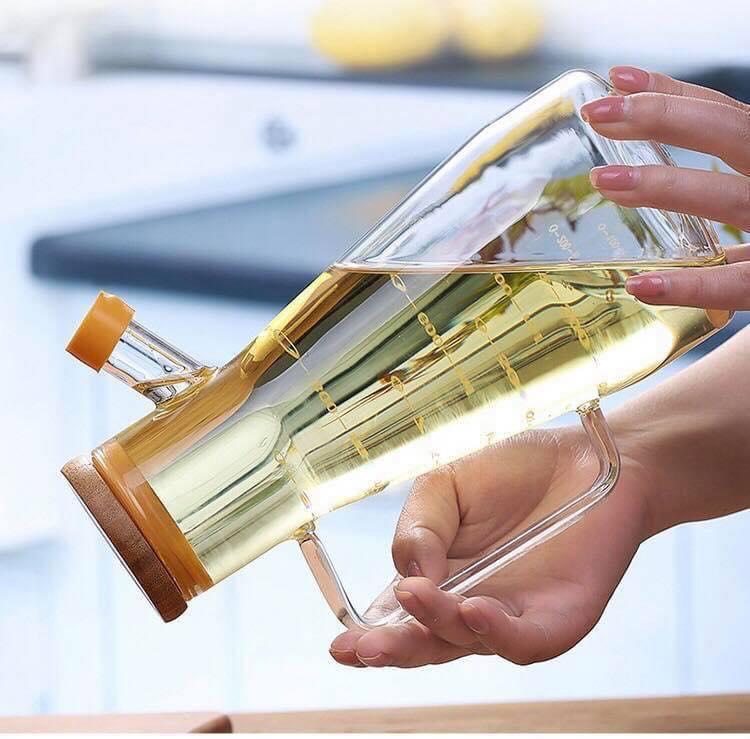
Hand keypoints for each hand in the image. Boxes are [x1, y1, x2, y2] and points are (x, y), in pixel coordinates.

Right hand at [329, 425, 649, 667]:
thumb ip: (419, 529)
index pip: (397, 617)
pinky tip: (473, 611)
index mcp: (437, 575)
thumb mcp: (447, 484)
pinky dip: (497, 632)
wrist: (588, 456)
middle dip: (393, 649)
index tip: (341, 645)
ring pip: (468, 643)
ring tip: (417, 599)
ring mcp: (513, 616)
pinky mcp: (558, 618)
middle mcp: (470, 604)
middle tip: (363, 648)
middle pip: (426, 642)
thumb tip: (407, 579)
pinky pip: (525, 639)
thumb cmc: (516, 470)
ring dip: (438, 629)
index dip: (368, 636)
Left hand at [581, 66, 749, 310]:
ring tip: (604, 179)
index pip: (727, 116)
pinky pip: (734, 283)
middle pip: (729, 133)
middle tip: (597, 113)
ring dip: (665, 185)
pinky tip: (640, 285)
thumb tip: (639, 187)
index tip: (618, 79)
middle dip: (663, 117)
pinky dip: (689, 285)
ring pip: (728, 197)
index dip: (674, 94)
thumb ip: (723, 196)